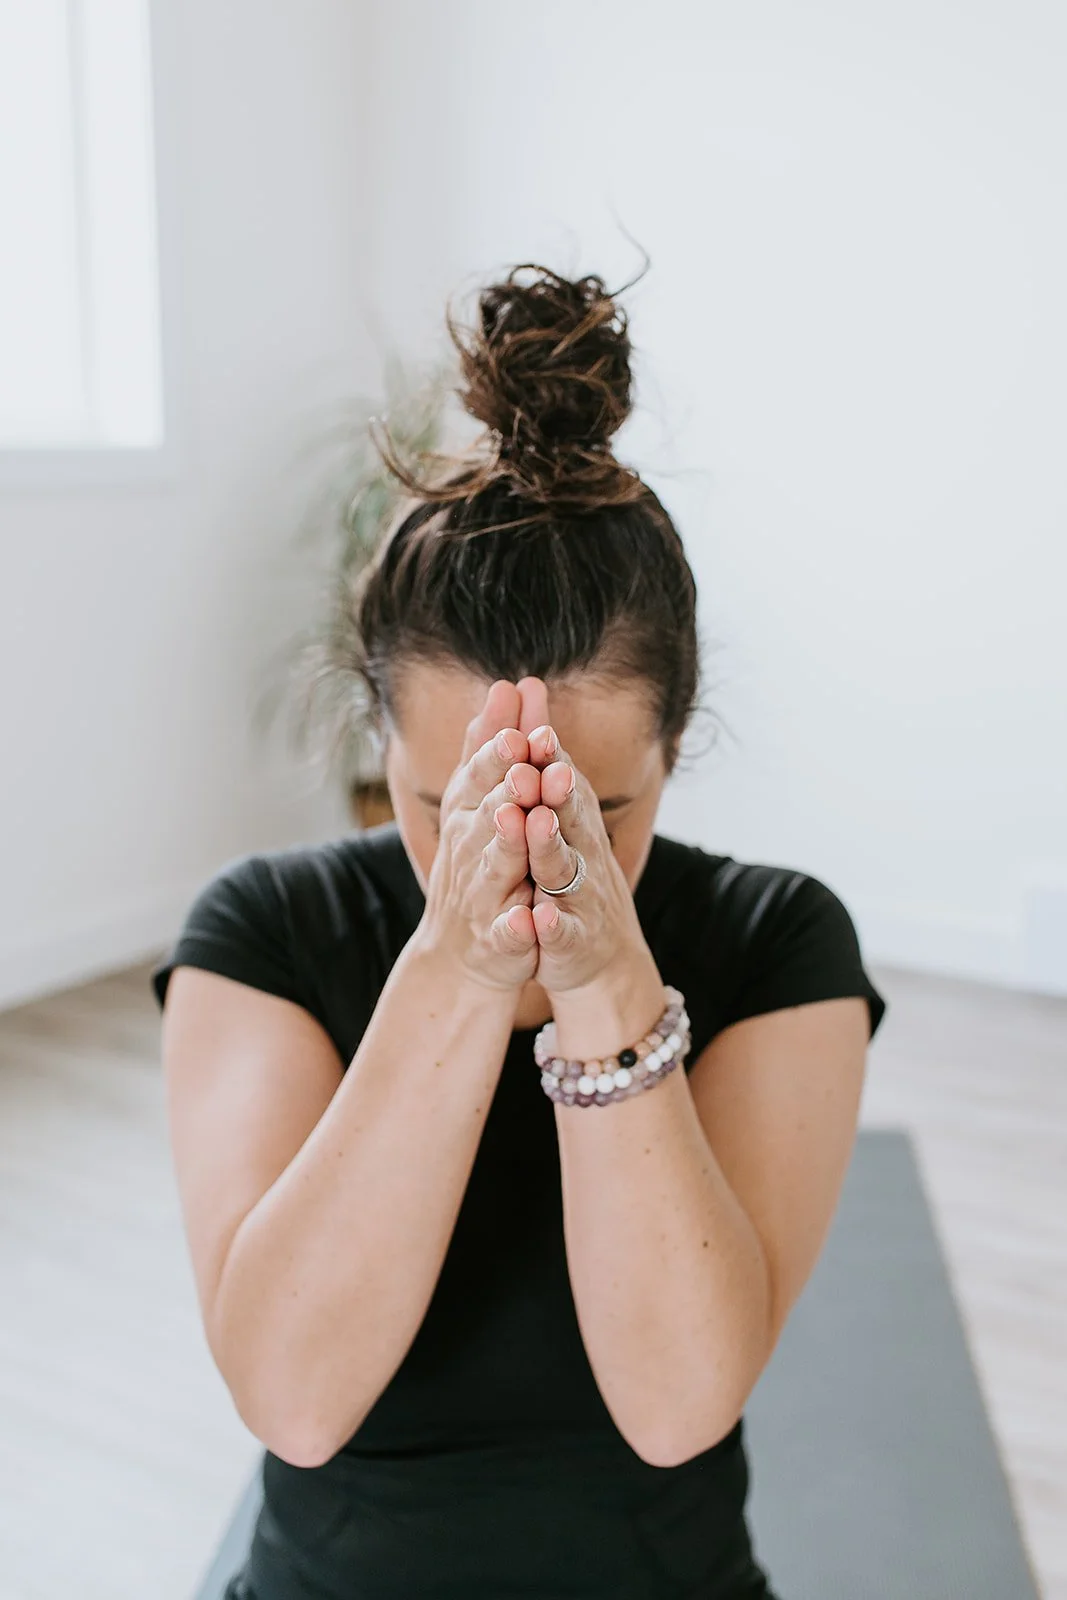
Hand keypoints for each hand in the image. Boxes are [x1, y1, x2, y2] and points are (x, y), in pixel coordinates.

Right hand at [416, 680, 541, 990]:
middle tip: (522, 760)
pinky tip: (529, 919)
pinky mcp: (499, 939)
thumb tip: (507, 685)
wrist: (462, 952)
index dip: (498, 750)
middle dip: (505, 786)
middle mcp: (471, 850)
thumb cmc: (478, 865)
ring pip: (495, 866)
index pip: (482, 774)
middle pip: (488, 812)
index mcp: (472, 815)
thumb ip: (494, 748)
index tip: (515, 719)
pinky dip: (517, 926)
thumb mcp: (481, 802)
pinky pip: (508, 932)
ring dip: (506, 843)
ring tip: (519, 819)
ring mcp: (482, 896)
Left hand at [512, 678, 650, 997]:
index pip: (560, 781)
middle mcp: (582, 851)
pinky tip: (537, 918)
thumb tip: (527, 685)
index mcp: (571, 820)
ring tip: (535, 823)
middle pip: (569, 816)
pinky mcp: (571, 940)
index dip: (550, 756)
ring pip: (563, 868)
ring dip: (550, 846)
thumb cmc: (571, 873)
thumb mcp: (556, 809)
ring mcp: (579, 896)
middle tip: (544, 767)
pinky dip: (550, 925)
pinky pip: (560, 932)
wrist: (600, 956)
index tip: (537, 728)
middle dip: (557, 791)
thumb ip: (540, 753)